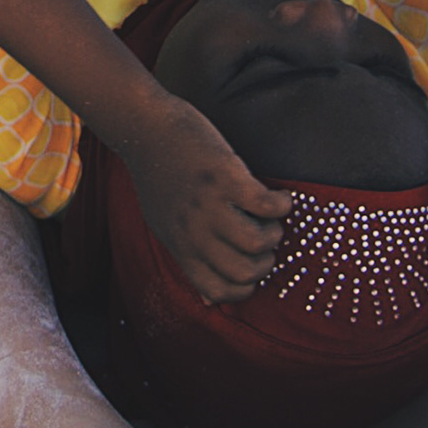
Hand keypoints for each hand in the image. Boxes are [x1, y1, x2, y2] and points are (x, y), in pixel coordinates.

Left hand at [124, 101, 293, 302]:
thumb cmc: (157, 173)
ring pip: (257, 242)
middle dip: (265, 261)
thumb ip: (188, 258)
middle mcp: (194, 232)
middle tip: (266, 239)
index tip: (252, 266)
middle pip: (244, 271)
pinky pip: (266, 204)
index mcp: (180, 246)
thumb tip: (210, 301)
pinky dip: (282, 204)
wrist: (145, 126)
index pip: (217, 292)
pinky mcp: (224, 177)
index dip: (244, 287)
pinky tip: (281, 197)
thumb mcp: (162, 224)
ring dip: (274, 233)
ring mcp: (209, 205)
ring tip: (271, 218)